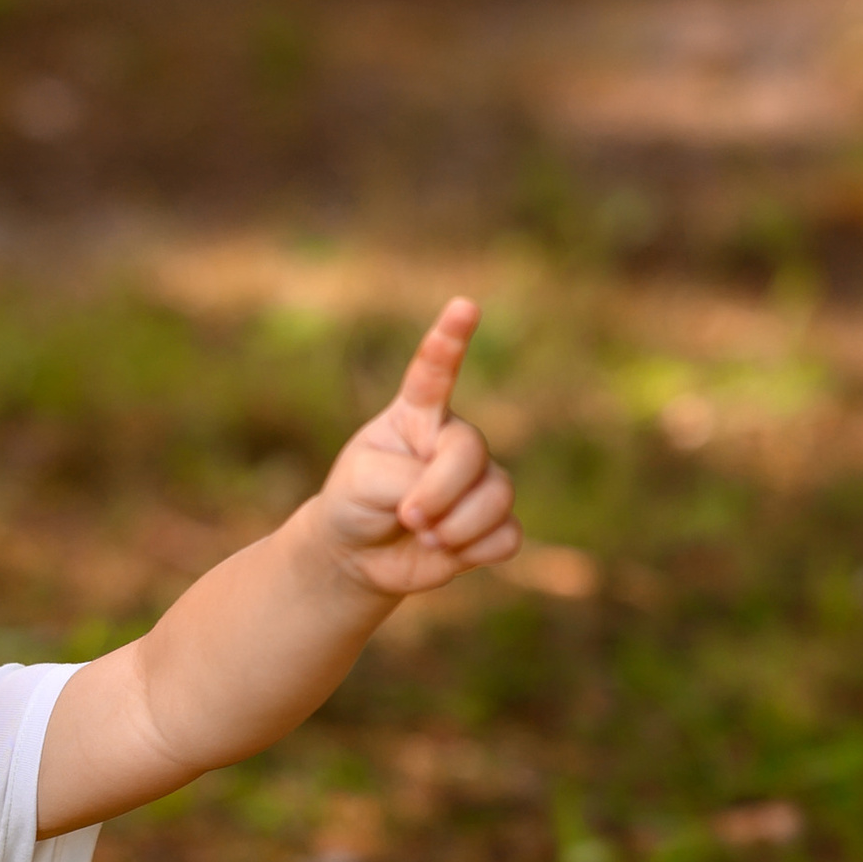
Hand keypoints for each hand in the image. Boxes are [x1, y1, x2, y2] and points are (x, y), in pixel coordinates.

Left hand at [314, 298, 518, 600]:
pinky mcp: (491, 524)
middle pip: (472, 451)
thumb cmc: (354, 502)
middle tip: (409, 516)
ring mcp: (476, 480)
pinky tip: (451, 552)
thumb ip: (406, 478)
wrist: (356, 555)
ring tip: (426, 535)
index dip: (450, 340)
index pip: (435, 371)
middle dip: (441, 490)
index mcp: (416, 415)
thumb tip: (452, 509)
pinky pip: (508, 535)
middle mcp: (452, 440)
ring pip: (498, 495)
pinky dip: (477, 551)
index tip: (464, 306)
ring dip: (457, 526)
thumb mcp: (362, 480)